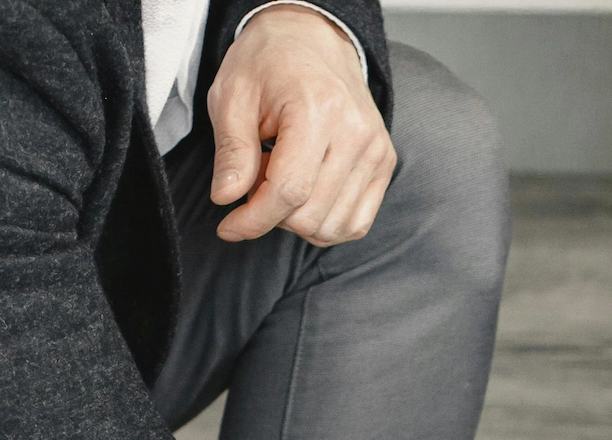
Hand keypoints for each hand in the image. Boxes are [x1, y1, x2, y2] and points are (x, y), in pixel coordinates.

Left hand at [209, 4, 394, 245]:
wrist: (313, 39)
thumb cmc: (269, 63)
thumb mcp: (233, 95)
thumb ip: (231, 150)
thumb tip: (227, 198)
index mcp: (317, 109)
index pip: (288, 191)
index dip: (254, 219)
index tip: (228, 227)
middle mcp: (355, 133)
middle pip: (310, 215)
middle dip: (272, 215)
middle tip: (254, 185)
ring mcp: (376, 152)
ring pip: (333, 227)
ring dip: (298, 221)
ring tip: (280, 186)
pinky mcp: (384, 165)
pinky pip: (355, 224)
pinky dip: (325, 225)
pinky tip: (305, 200)